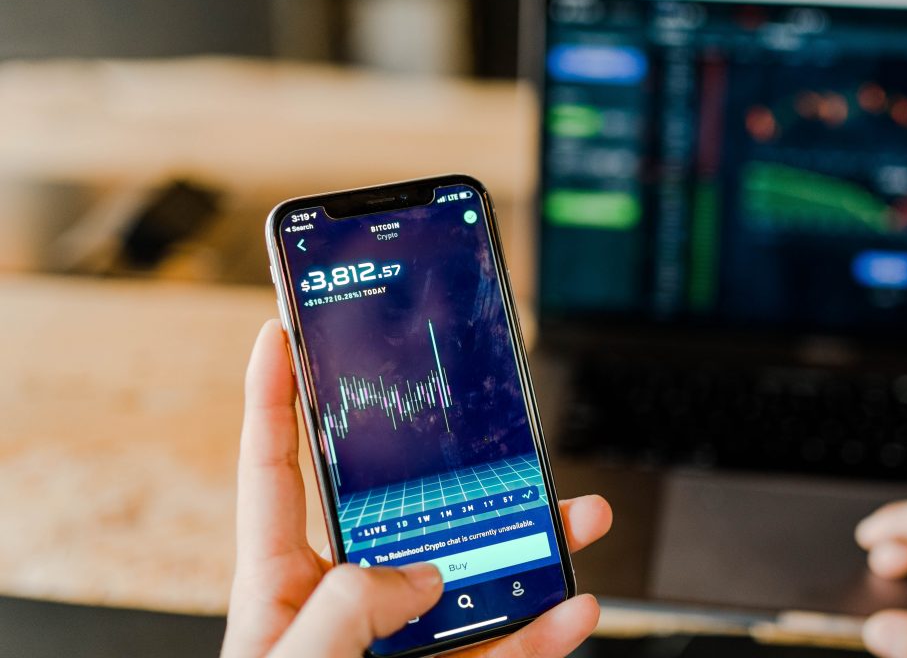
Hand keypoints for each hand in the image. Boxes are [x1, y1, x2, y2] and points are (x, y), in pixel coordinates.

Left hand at [222, 320, 612, 657]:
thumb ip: (348, 605)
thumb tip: (423, 579)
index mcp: (280, 584)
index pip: (274, 471)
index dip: (274, 400)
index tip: (283, 335)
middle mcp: (345, 604)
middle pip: (407, 516)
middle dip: (456, 469)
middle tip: (490, 423)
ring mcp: (401, 648)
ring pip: (475, 582)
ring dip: (531, 550)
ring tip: (577, 516)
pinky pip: (502, 653)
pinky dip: (543, 635)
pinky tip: (574, 608)